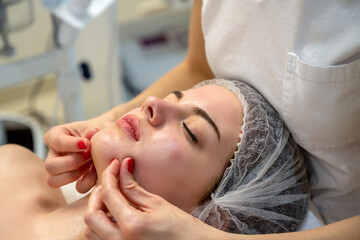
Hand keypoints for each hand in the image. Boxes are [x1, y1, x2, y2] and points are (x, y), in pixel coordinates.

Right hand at [44, 117, 104, 192]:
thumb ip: (98, 128)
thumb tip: (96, 131)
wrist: (113, 141)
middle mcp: (54, 154)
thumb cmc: (104, 130)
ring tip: (93, 165)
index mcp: (56, 135)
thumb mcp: (101, 125)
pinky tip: (98, 171)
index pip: (56, 141)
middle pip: (50, 166)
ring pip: (54, 181)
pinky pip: (76, 187)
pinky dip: (89, 181)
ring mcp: (61, 169)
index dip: (71, 144)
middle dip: (72, 162)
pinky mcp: (75, 180)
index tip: (87, 144)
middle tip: (90, 156)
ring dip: (76, 174)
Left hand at [84, 158, 216, 239]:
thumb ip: (134, 187)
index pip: (109, 194)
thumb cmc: (182, 228)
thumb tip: (122, 167)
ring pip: (91, 231)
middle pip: (91, 216)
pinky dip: (100, 226)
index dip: (110, 175)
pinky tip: (113, 216)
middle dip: (97, 195)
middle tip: (110, 183)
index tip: (115, 164)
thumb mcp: (158, 204)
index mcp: (132, 225)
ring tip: (110, 200)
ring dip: (96, 212)